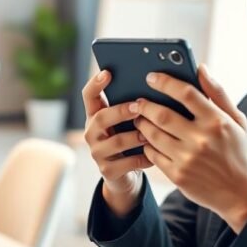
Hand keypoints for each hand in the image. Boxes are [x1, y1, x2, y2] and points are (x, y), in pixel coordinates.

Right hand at [81, 70, 153, 216]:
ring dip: (137, 136)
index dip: (96, 83)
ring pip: (117, 142)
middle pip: (101, 117)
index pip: (88, 95)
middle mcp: (92, 132)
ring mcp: (98, 152)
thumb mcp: (128, 121)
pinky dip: (144, 158)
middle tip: (138, 107)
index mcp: (95, 115)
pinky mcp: (107, 171)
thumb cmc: (131, 139)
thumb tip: (158, 83)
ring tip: (152, 133)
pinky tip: (155, 154)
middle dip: (120, 111)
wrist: (124, 173)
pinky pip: (128, 163)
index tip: (108, 72)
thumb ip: (133, 105)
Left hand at [132, 64, 246, 232]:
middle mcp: (201, 139)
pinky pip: (153, 154)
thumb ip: (217, 93)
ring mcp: (188, 159)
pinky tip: (147, 139)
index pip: (186, 93)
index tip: (151, 77)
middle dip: (145, 105)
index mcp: (217, 122)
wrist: (241, 195)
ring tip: (139, 118)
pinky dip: (147, 144)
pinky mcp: (178, 176)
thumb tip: (200, 68)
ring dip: (142, 123)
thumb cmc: (239, 153)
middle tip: (138, 101)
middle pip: (162, 114)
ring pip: (153, 134)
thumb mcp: (237, 121)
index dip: (165, 82)